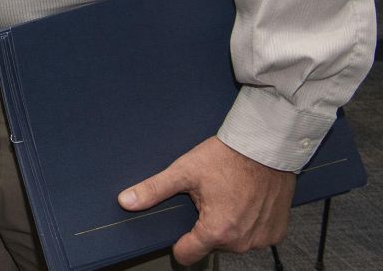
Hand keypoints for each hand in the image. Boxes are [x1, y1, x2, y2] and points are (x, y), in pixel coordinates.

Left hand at [118, 135, 295, 264]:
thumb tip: (126, 201)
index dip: (178, 243)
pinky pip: (254, 235)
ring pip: (233, 240)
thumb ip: (154, 189)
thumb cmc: (226, 157)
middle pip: (211, 243)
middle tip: (208, 197)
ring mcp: (261, 239)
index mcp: (217, 230)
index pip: (187, 254)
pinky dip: (248, 222)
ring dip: (227, 223)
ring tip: (227, 195)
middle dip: (205, 224)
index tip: (178, 231)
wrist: (264, 147)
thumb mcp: (184, 171)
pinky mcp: (275, 232)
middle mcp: (242, 241)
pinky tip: (244, 200)